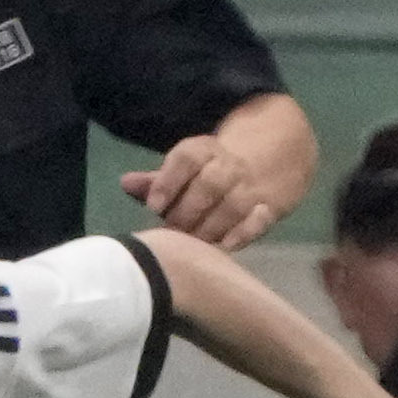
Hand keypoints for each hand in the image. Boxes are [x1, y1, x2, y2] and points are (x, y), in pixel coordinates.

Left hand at [119, 134, 280, 250]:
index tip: (153, 206)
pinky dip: (244, 233)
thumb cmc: (212, 172)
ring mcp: (251, 187)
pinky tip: (225, 246)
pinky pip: (260, 220)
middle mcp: (229, 166)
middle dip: (188, 211)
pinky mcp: (270, 207)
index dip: (168, 181)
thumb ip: (157, 181)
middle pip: (210, 184)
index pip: (187, 158)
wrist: (272, 156)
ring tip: (192, 244)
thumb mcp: (186, 169)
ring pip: (233, 205)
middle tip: (172, 232)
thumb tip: (125, 183)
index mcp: (205, 151)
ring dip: (210, 227)